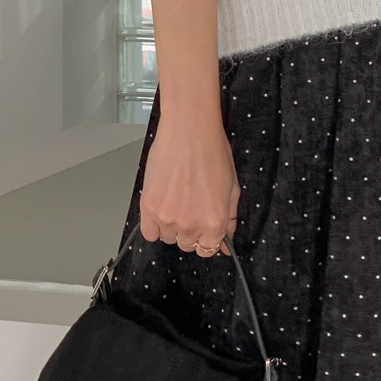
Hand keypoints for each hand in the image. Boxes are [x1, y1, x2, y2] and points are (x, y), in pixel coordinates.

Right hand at [139, 107, 239, 256]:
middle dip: (190, 231)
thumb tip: (226, 246)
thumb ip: (230, 220)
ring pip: (168, 238)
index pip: (207, 249)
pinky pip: (149, 233)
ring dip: (172, 226)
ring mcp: (167, 217)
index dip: (206, 238)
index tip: (203, 228)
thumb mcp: (232, 189)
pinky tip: (162, 208)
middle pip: (187, 244)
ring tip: (176, 201)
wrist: (189, 131)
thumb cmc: (212, 153)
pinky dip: (154, 225)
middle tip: (190, 207)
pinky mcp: (148, 207)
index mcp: (214, 223)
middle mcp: (190, 225)